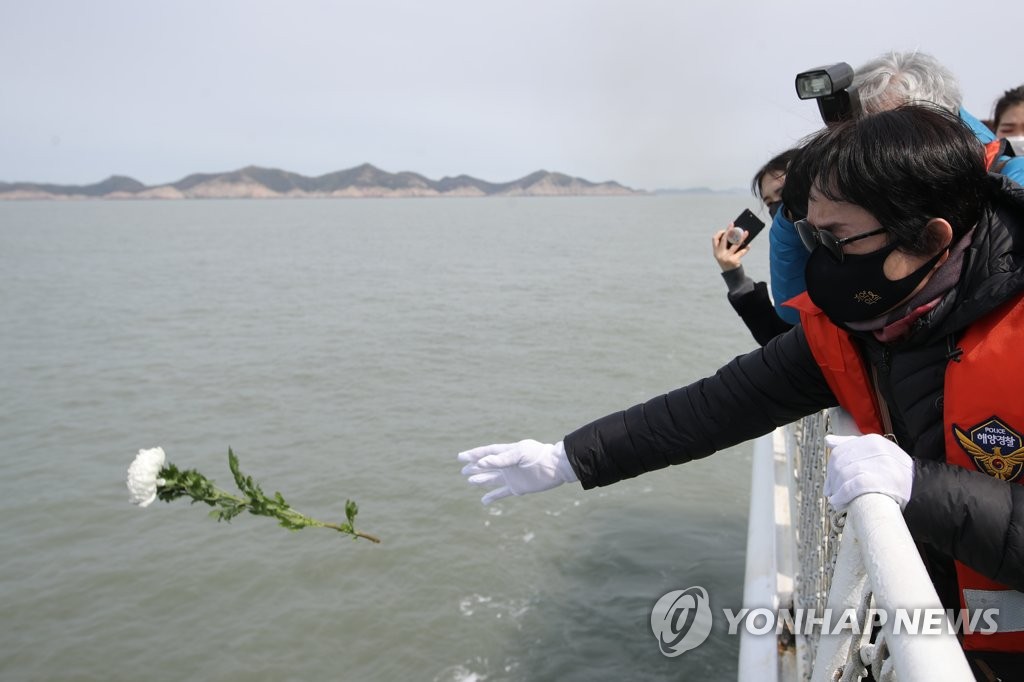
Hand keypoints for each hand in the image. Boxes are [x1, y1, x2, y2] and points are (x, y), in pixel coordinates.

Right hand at [458, 439, 577, 504]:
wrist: (556, 467)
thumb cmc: (538, 456)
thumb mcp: (519, 454)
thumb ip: (501, 459)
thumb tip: (481, 463)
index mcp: (507, 452)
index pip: (486, 453)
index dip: (473, 455)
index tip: (460, 457)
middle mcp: (507, 464)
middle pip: (487, 466)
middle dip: (475, 467)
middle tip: (463, 470)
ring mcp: (512, 476)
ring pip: (492, 479)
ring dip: (481, 480)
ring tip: (470, 481)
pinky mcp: (517, 487)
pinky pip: (502, 492)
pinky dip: (493, 496)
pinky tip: (484, 501)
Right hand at [711, 227, 749, 271]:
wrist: (731, 274)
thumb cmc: (728, 261)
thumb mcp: (724, 254)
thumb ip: (726, 246)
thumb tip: (736, 234)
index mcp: (716, 251)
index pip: (714, 239)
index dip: (720, 233)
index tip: (725, 229)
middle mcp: (719, 254)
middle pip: (724, 239)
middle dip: (729, 230)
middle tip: (733, 224)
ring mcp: (726, 257)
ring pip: (735, 244)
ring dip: (741, 237)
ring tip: (746, 232)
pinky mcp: (734, 260)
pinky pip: (741, 252)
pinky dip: (746, 248)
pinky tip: (749, 245)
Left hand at [824, 434, 913, 510]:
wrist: (923, 490)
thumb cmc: (897, 473)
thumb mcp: (879, 452)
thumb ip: (853, 445)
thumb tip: (828, 440)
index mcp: (873, 441)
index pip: (841, 451)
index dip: (832, 467)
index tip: (831, 478)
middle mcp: (874, 450)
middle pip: (840, 463)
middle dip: (832, 479)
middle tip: (830, 490)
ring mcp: (876, 465)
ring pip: (843, 475)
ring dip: (835, 489)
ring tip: (835, 498)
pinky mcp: (876, 481)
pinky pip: (850, 487)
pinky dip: (841, 496)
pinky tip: (838, 502)